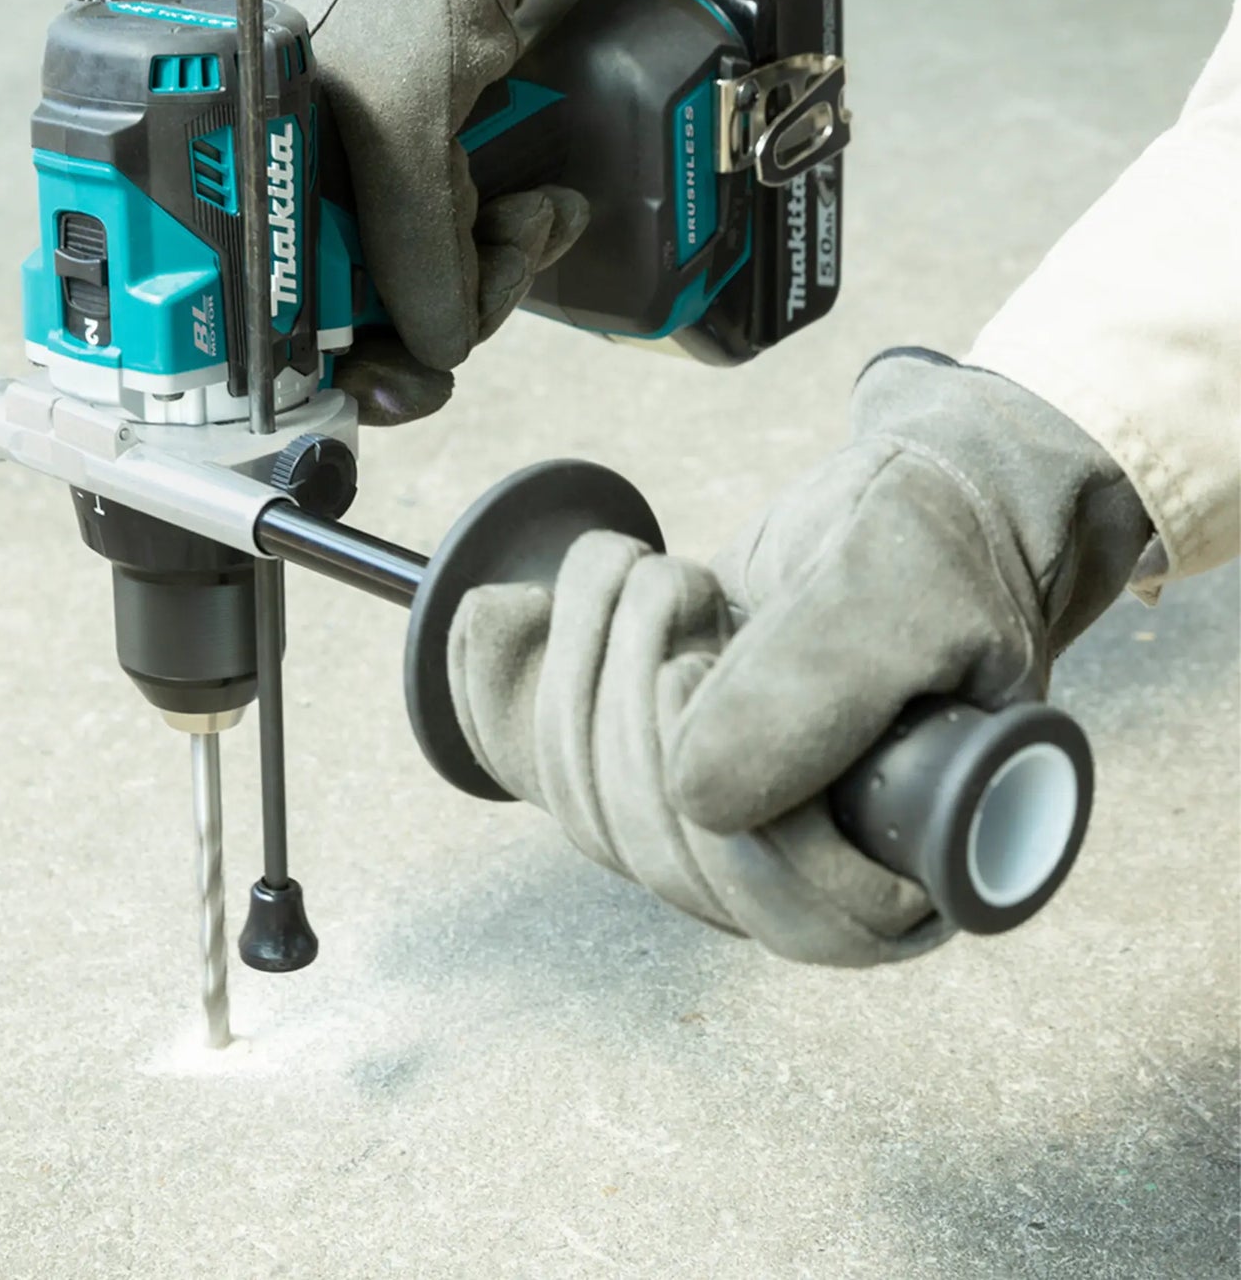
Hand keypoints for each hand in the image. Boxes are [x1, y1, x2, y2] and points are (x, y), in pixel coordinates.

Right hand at [268, 0, 587, 425]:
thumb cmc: (389, 0)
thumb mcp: (402, 125)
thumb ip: (415, 252)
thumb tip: (438, 356)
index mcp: (256, 230)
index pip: (304, 359)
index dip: (371, 376)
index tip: (422, 377)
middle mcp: (296, 238)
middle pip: (381, 343)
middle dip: (463, 309)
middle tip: (508, 250)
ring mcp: (355, 225)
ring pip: (433, 310)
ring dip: (500, 274)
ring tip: (536, 215)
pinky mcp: (409, 209)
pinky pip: (461, 267)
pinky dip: (511, 252)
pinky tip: (545, 212)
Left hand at [446, 353, 1152, 964]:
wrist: (888, 513)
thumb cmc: (925, 549)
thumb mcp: (900, 592)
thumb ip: (823, 689)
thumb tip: (696, 798)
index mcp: (912, 864)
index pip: (810, 918)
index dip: (734, 822)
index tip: (687, 674)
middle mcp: (809, 878)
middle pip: (677, 863)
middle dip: (638, 709)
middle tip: (673, 583)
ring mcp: (720, 838)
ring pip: (601, 818)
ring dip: (587, 672)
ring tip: (643, 570)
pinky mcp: (646, 782)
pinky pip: (549, 776)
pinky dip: (507, 688)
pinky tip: (510, 610)